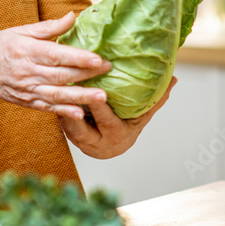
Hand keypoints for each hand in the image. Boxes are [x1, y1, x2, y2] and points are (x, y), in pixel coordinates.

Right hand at [0, 12, 111, 119]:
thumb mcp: (19, 31)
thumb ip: (48, 27)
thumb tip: (73, 16)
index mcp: (26, 50)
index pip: (56, 54)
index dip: (77, 57)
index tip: (97, 58)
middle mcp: (27, 72)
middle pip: (61, 75)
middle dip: (87, 74)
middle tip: (108, 71)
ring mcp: (27, 90)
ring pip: (58, 95)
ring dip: (81, 97)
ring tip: (102, 97)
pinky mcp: (27, 102)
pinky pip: (48, 108)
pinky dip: (64, 112)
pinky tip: (81, 114)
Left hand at [60, 76, 175, 158]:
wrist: (108, 146)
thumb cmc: (127, 126)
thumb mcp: (140, 115)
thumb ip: (155, 99)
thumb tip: (174, 78)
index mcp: (116, 136)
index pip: (107, 122)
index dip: (100, 108)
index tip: (95, 93)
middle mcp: (95, 142)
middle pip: (81, 128)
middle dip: (73, 111)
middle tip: (67, 90)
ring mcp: (78, 140)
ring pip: (66, 125)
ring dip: (59, 108)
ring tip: (53, 88)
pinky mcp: (66, 134)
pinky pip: (59, 121)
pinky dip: (55, 107)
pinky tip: (50, 90)